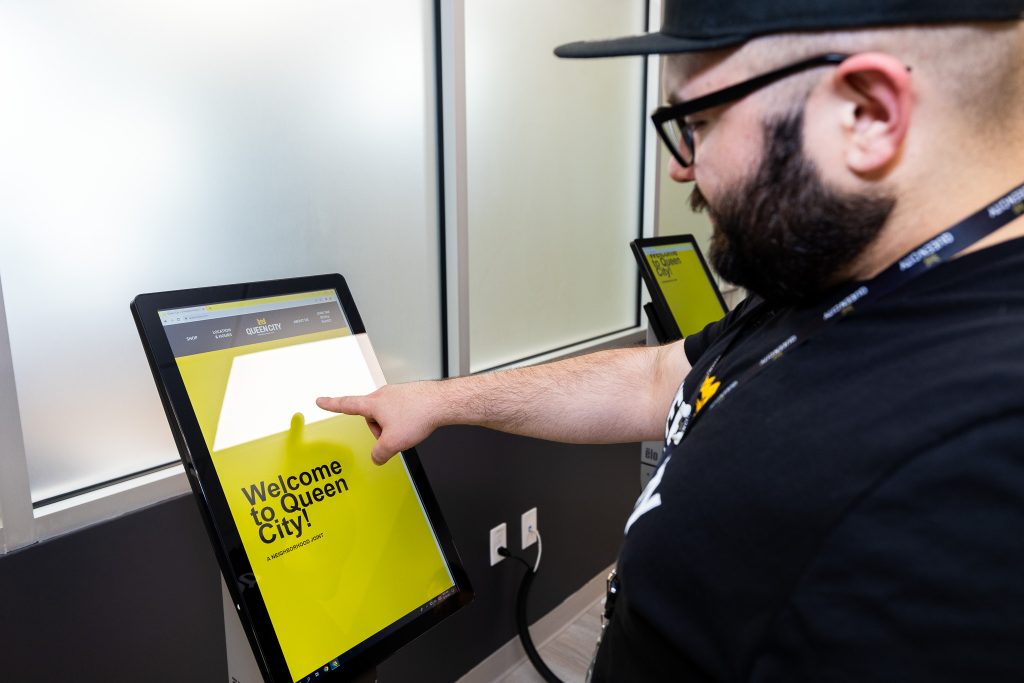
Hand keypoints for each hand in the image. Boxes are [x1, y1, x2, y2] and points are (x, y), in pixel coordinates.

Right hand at [316, 382, 440, 464]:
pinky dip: (405, 420)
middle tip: (394, 437)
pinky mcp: (410, 395)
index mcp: (373, 404)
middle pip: (372, 417)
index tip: (321, 401)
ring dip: (393, 426)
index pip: (346, 404)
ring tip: (408, 428)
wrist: (442, 402)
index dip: (331, 404)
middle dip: (379, 430)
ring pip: (387, 416)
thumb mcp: (393, 442)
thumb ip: (379, 453)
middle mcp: (383, 395)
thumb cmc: (418, 415)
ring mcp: (397, 394)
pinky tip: (416, 423)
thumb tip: (376, 457)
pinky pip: (401, 412)